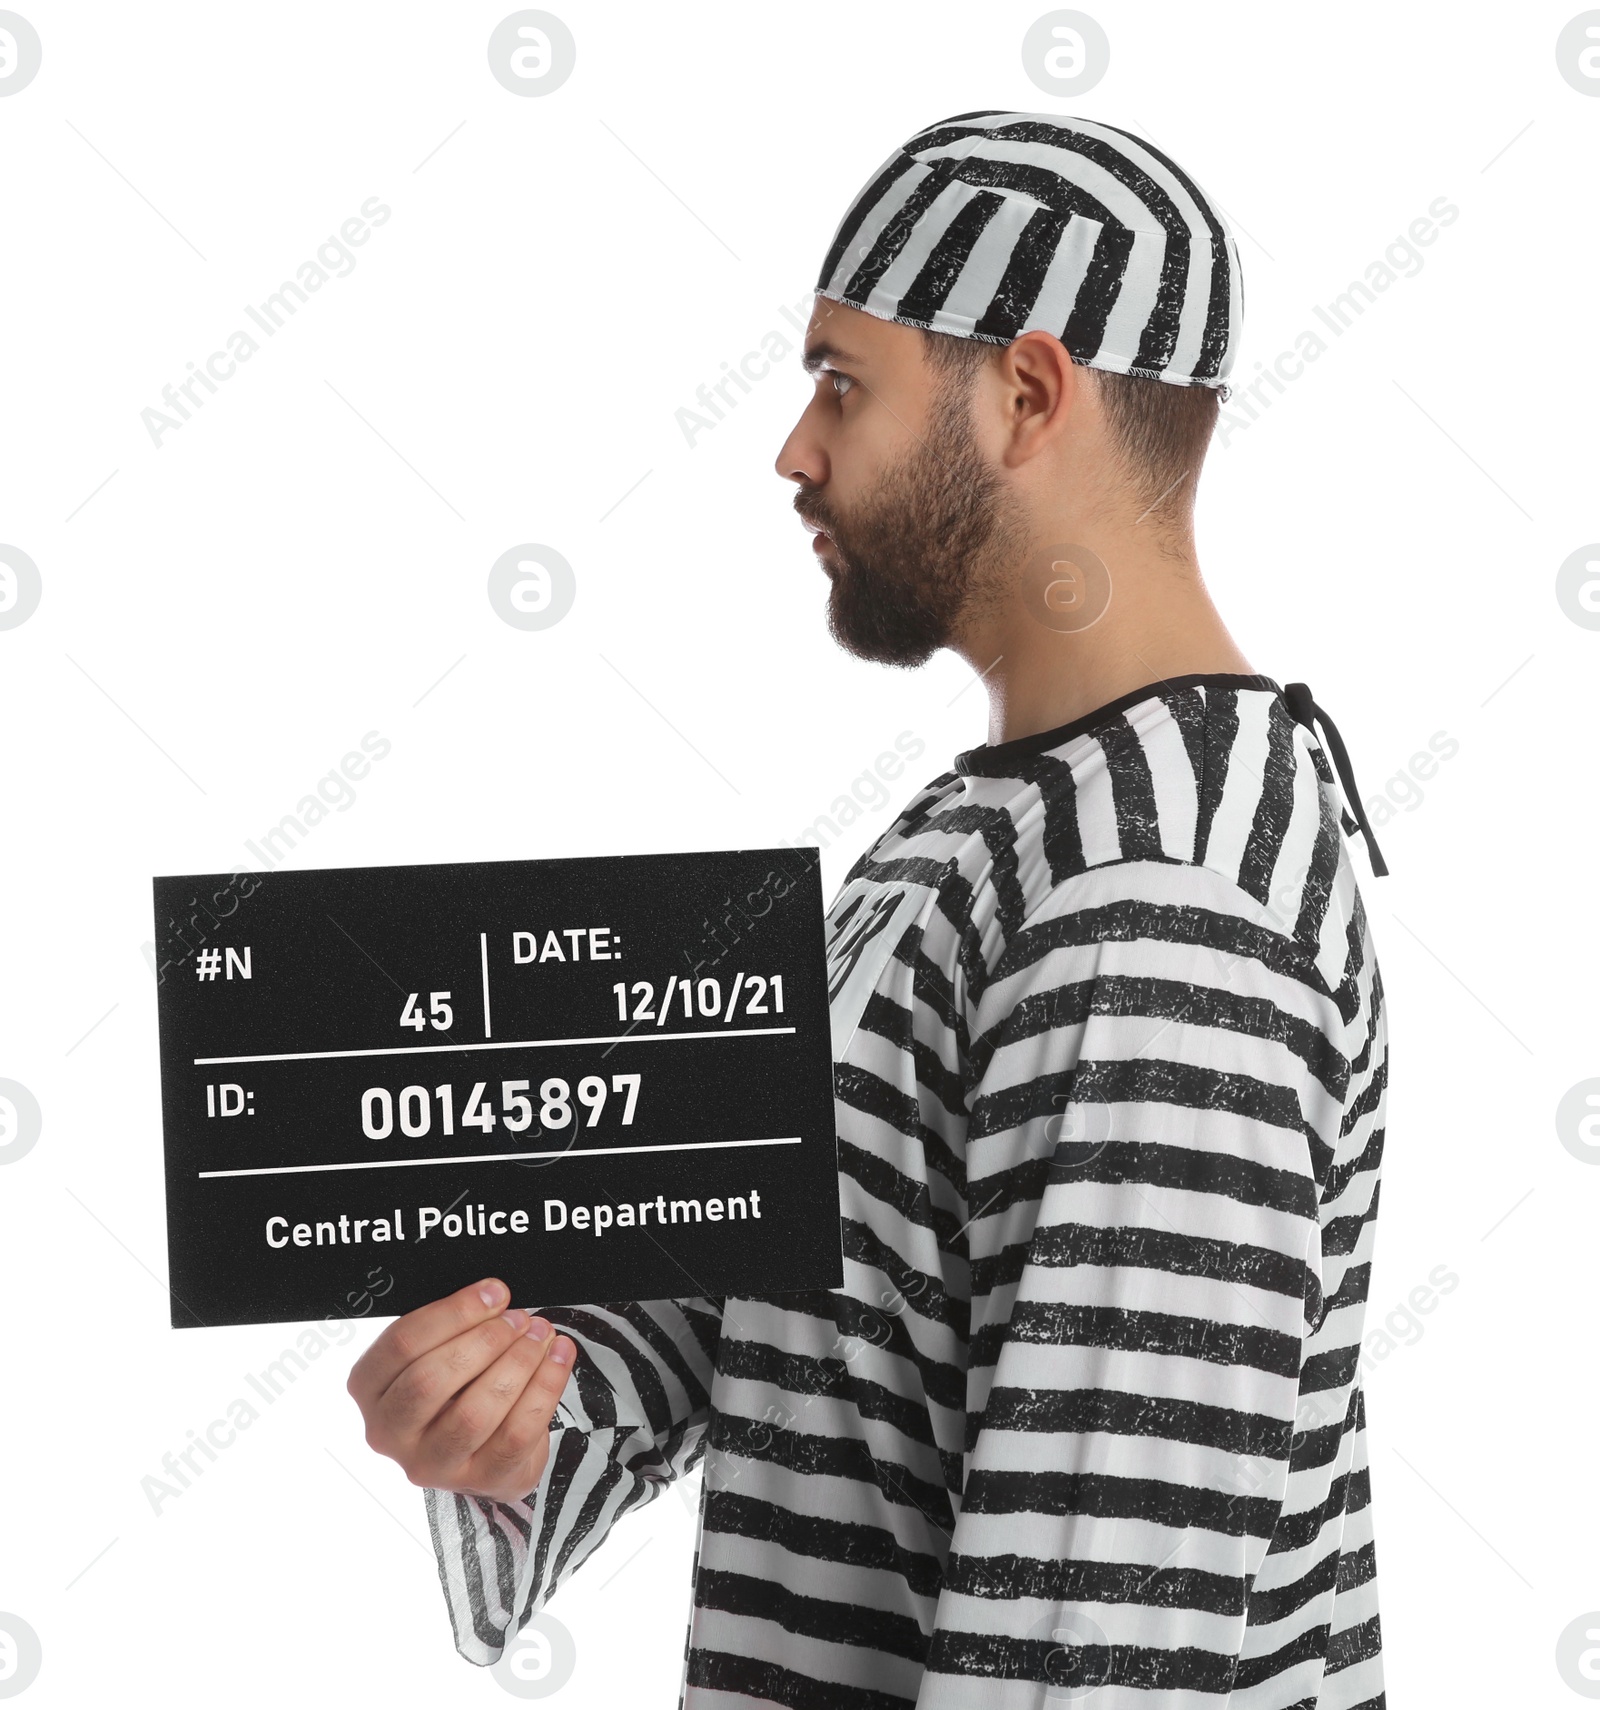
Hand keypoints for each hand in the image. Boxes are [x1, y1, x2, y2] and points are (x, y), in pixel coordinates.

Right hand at [347, 1276, 576, 1502]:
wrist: (484, 1445)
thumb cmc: (457, 1383)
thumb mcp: (438, 1349)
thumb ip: (453, 1326)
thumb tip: (493, 1297)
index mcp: (369, 1388)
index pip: (402, 1344)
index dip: (454, 1313)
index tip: (495, 1293)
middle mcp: (390, 1433)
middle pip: (430, 1381)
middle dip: (485, 1341)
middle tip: (519, 1318)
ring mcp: (432, 1464)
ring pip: (474, 1413)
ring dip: (517, 1363)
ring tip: (541, 1334)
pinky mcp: (479, 1479)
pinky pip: (516, 1434)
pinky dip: (545, 1387)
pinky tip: (559, 1357)